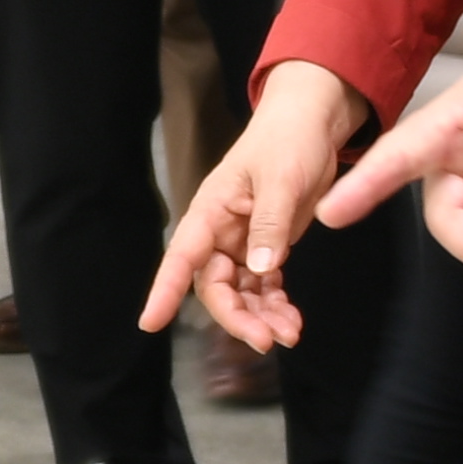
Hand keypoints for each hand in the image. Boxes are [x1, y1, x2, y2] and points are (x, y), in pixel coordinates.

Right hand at [143, 64, 373, 351]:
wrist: (312, 124)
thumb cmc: (289, 141)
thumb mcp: (282, 179)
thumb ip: (270, 223)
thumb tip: (259, 270)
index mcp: (211, 211)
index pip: (182, 255)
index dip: (164, 290)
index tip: (150, 323)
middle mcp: (220, 232)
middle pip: (214, 286)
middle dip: (237, 316)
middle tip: (268, 340)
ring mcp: (241, 243)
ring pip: (239, 293)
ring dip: (260, 317)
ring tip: (290, 334)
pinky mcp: (266, 247)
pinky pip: (262, 286)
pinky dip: (275, 306)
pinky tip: (292, 320)